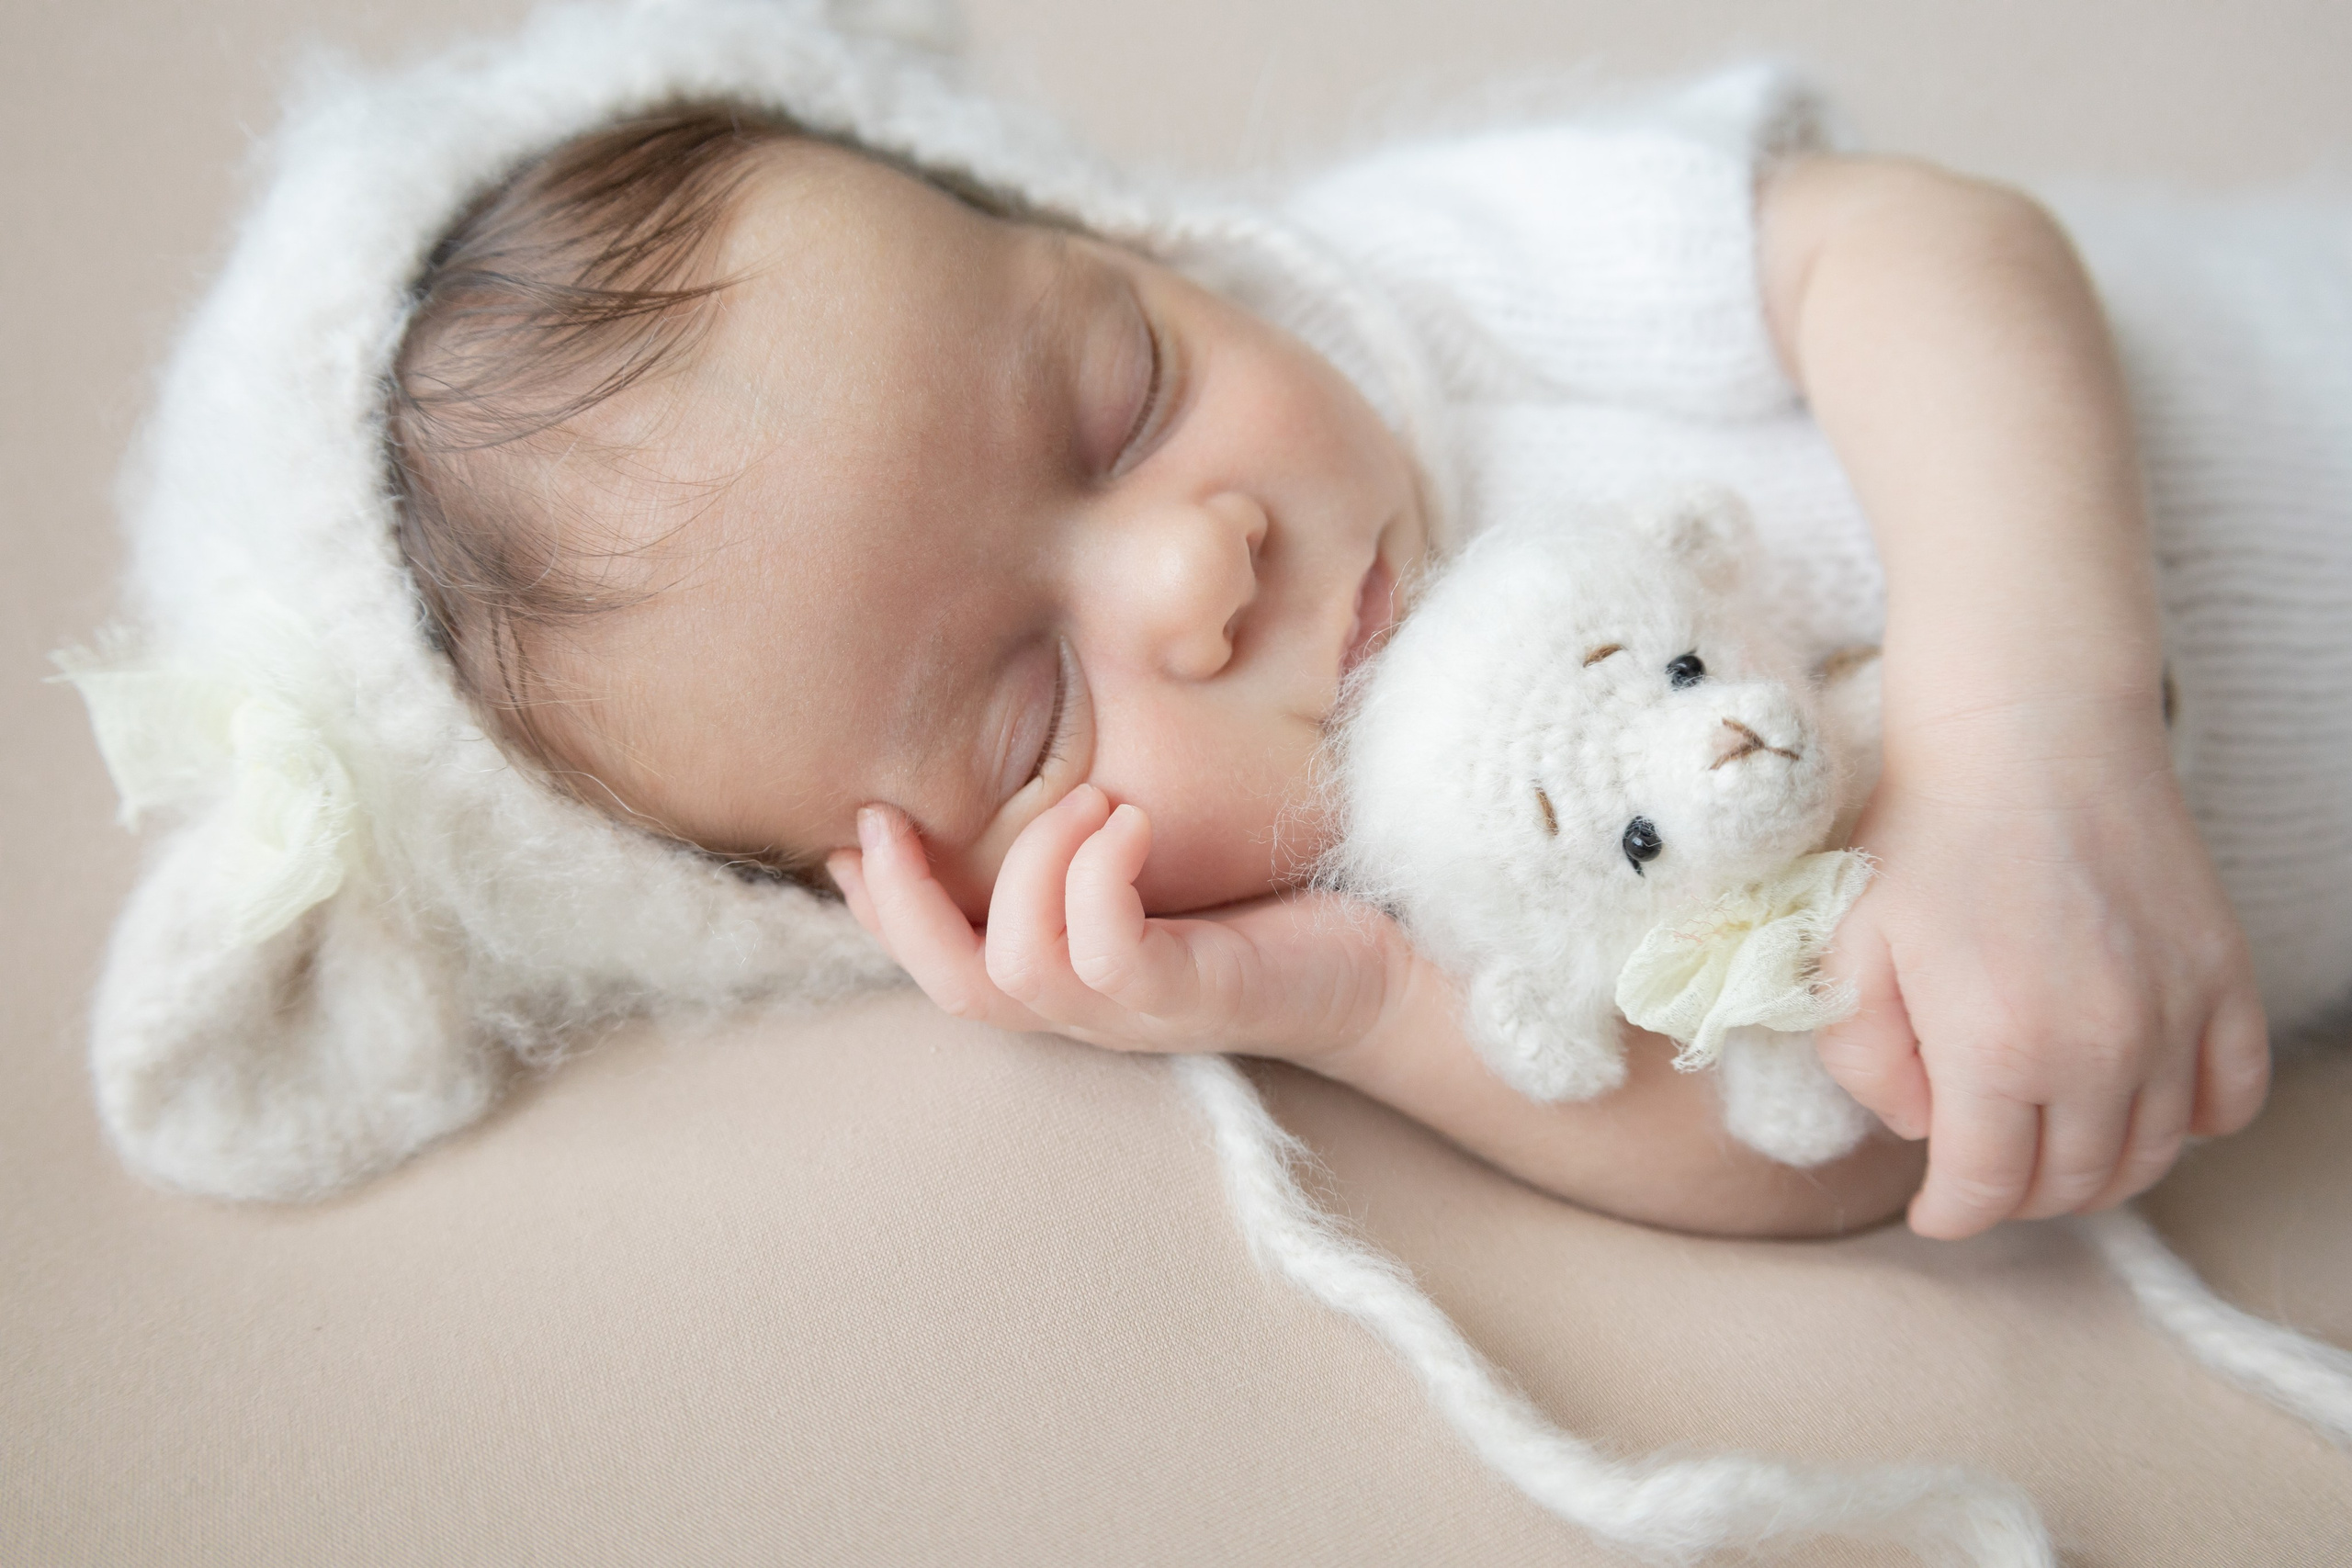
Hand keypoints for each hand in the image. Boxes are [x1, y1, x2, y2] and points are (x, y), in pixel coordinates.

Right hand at [824, 784, 1408, 1060]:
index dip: (874, 907)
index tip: (848, 832)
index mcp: (1065, 973)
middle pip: (950, 983)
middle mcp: (1087, 1007)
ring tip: (1090, 795)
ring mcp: (1135, 1011)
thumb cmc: (1274, 898)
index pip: (937, 961)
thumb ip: (1089, 829)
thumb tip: (1039, 750)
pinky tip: (1129, 819)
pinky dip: (1093, 880)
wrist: (1389, 961)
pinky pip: (1100, 956)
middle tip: (889, 816)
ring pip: (1013, 969)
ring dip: (1027, 866)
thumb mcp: (1161, 855)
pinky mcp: (1190, 999)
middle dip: (899, 901)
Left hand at [1814, 698, 2270, 1238]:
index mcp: (1997, 1047)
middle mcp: (2101, 1048)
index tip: (1934, 1213)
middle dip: (2017, 1195)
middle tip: (1984, 1170)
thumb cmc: (1922, 838)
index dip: (1951, 1215)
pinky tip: (2140, 1103)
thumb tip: (1922, 1128)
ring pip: (2153, 1153)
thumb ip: (1866, 1062)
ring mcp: (2175, 1016)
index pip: (1986, 1187)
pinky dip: (2192, 1122)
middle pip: (2071, 1183)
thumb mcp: (1847, 950)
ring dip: (2097, 1170)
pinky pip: (2232, 1096)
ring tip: (2048, 1145)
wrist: (2027, 736)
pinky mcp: (2224, 979)